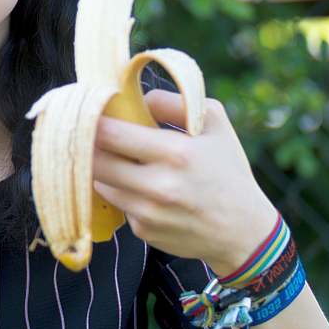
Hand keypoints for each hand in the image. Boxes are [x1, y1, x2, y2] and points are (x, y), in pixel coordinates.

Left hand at [91, 89, 278, 275]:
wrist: (243, 231)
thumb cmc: (228, 170)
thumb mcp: (214, 124)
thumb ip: (172, 103)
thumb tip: (134, 97)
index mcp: (176, 153)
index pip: (109, 133)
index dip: (90, 121)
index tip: (85, 111)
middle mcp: (158, 186)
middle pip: (94, 160)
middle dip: (87, 145)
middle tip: (86, 133)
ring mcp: (148, 212)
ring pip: (99, 182)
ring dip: (102, 168)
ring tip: (118, 157)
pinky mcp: (143, 231)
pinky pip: (117, 203)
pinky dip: (121, 192)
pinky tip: (139, 187)